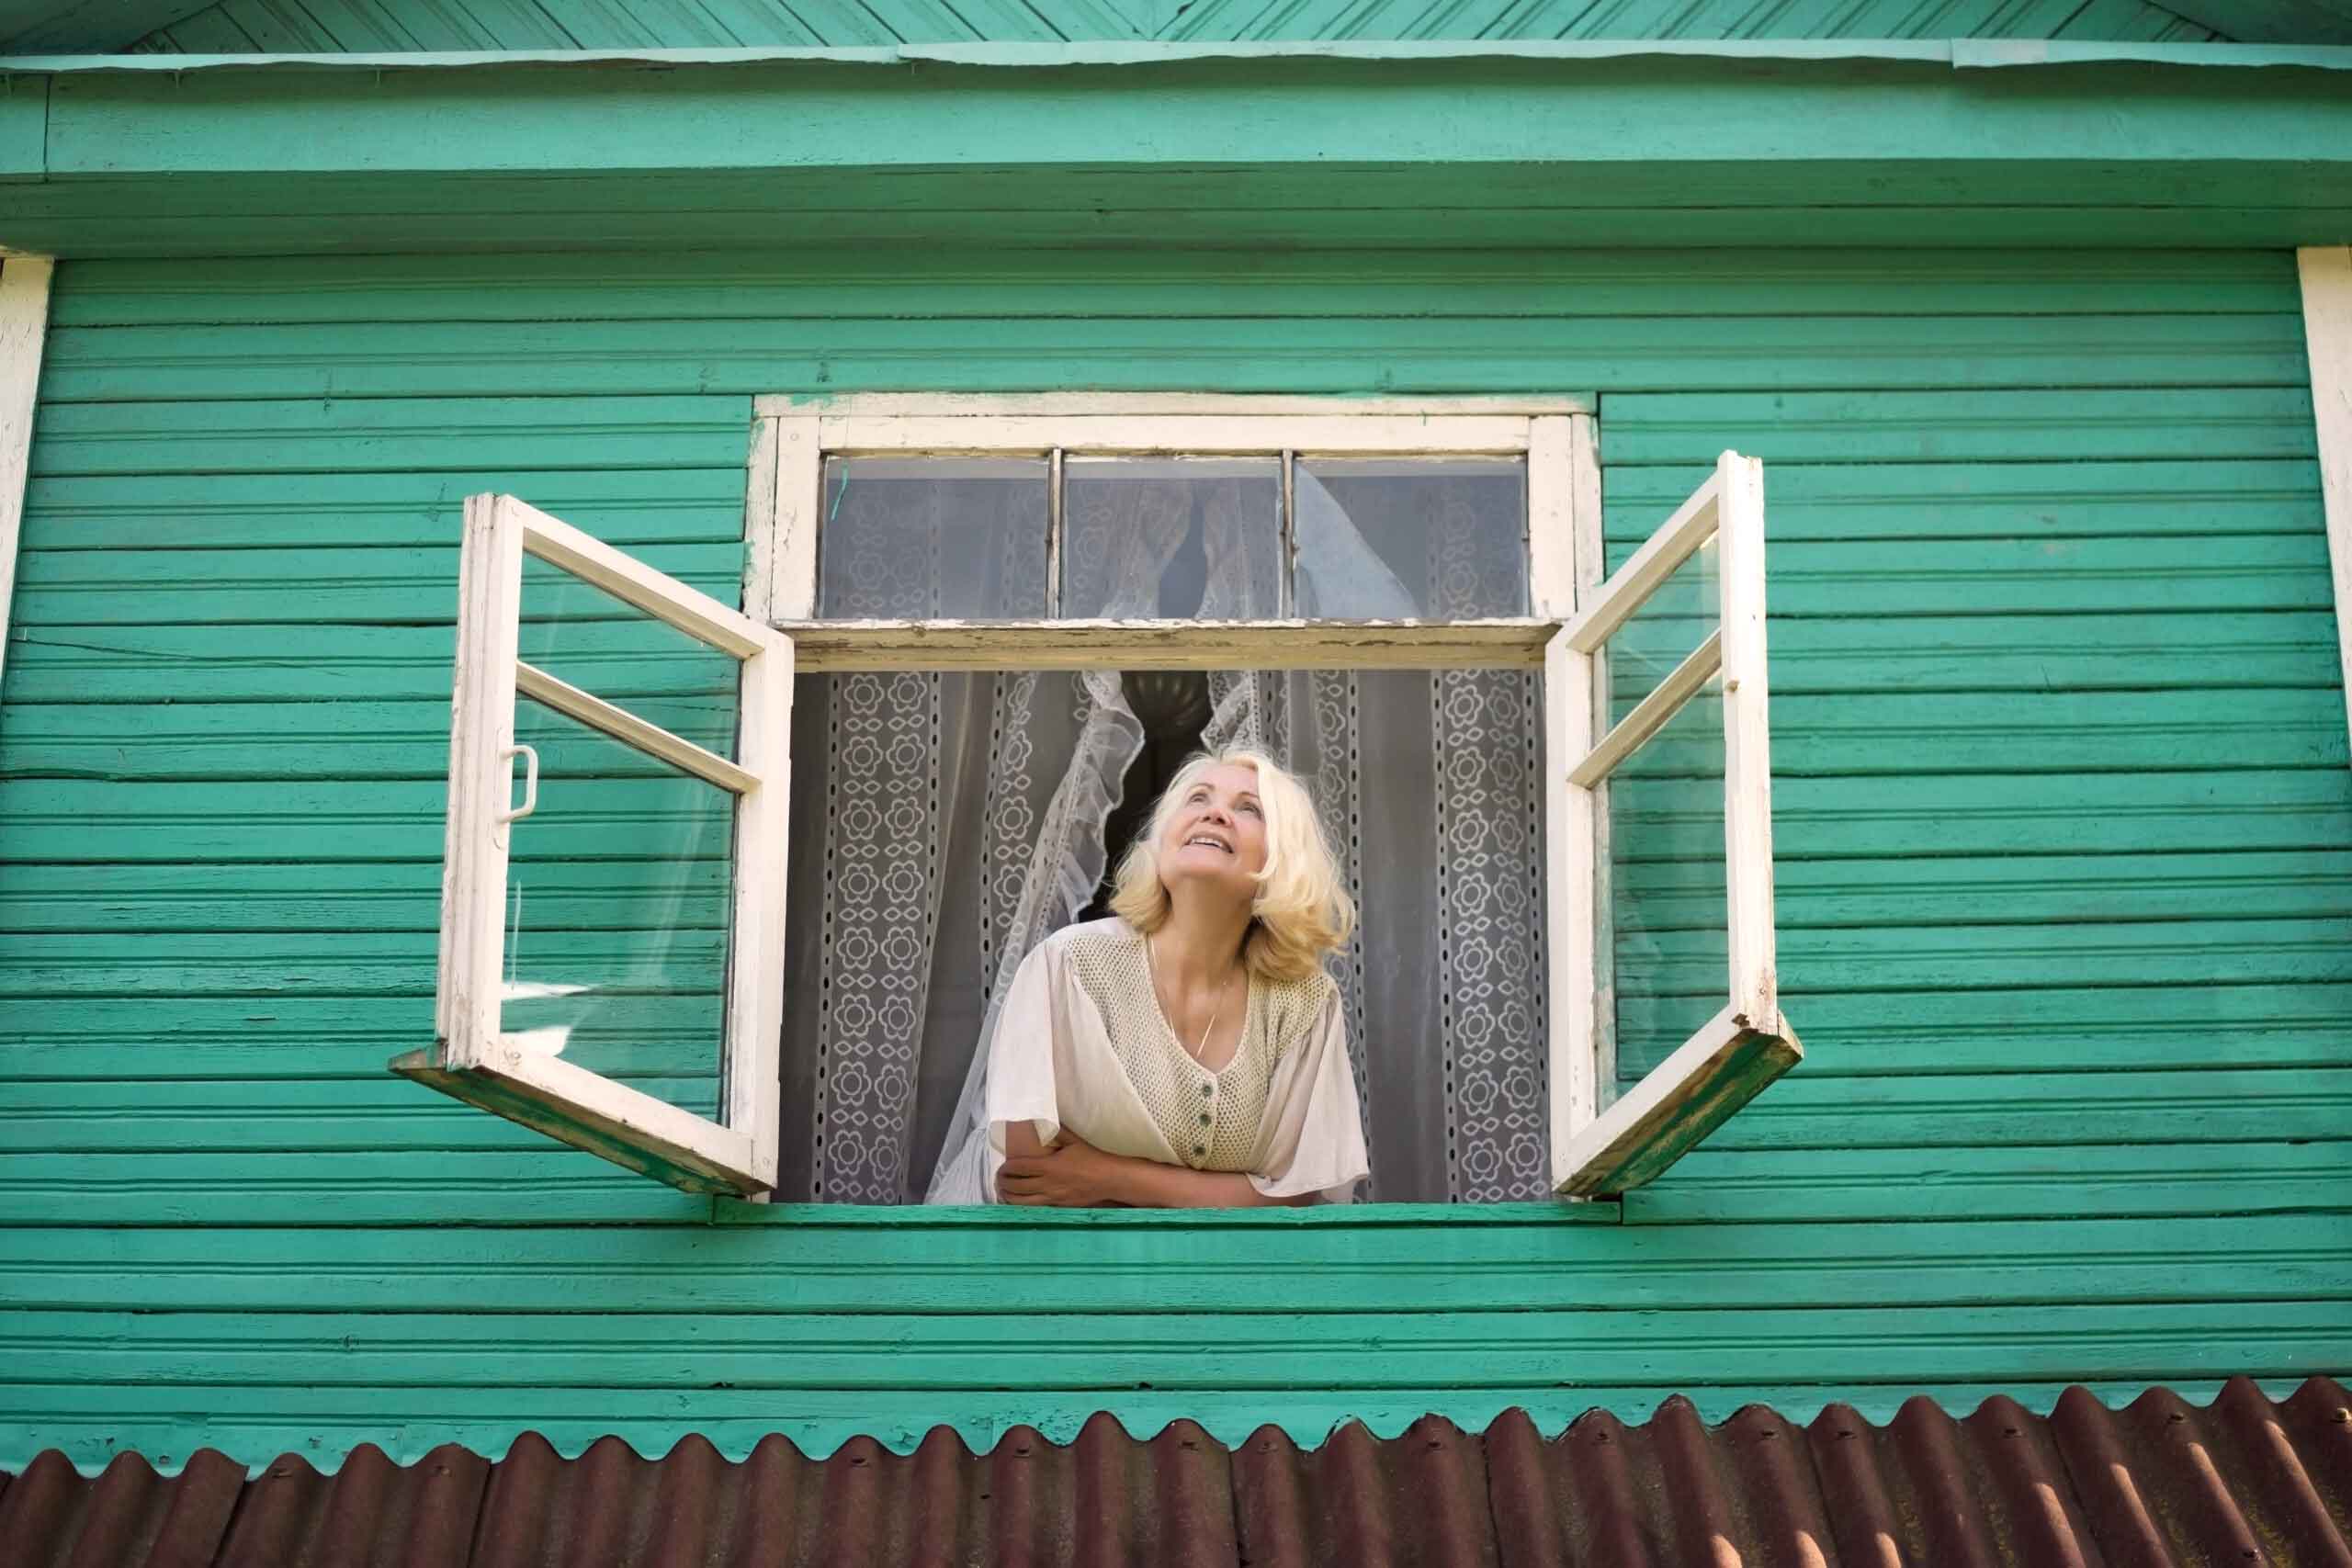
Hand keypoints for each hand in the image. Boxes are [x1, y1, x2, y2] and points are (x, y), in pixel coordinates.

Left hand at [996, 1131, 1120, 1205]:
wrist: (1108, 1180)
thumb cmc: (1091, 1158)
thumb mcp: (1074, 1141)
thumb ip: (1057, 1131)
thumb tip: (1042, 1122)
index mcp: (1049, 1166)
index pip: (1019, 1168)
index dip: (1006, 1169)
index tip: (1001, 1167)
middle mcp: (1046, 1184)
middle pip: (1016, 1187)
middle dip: (1003, 1183)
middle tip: (999, 1179)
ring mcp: (1051, 1198)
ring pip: (1022, 1202)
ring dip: (1009, 1197)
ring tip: (1003, 1193)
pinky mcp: (1057, 1207)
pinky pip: (1035, 1209)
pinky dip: (1022, 1207)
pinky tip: (1018, 1204)